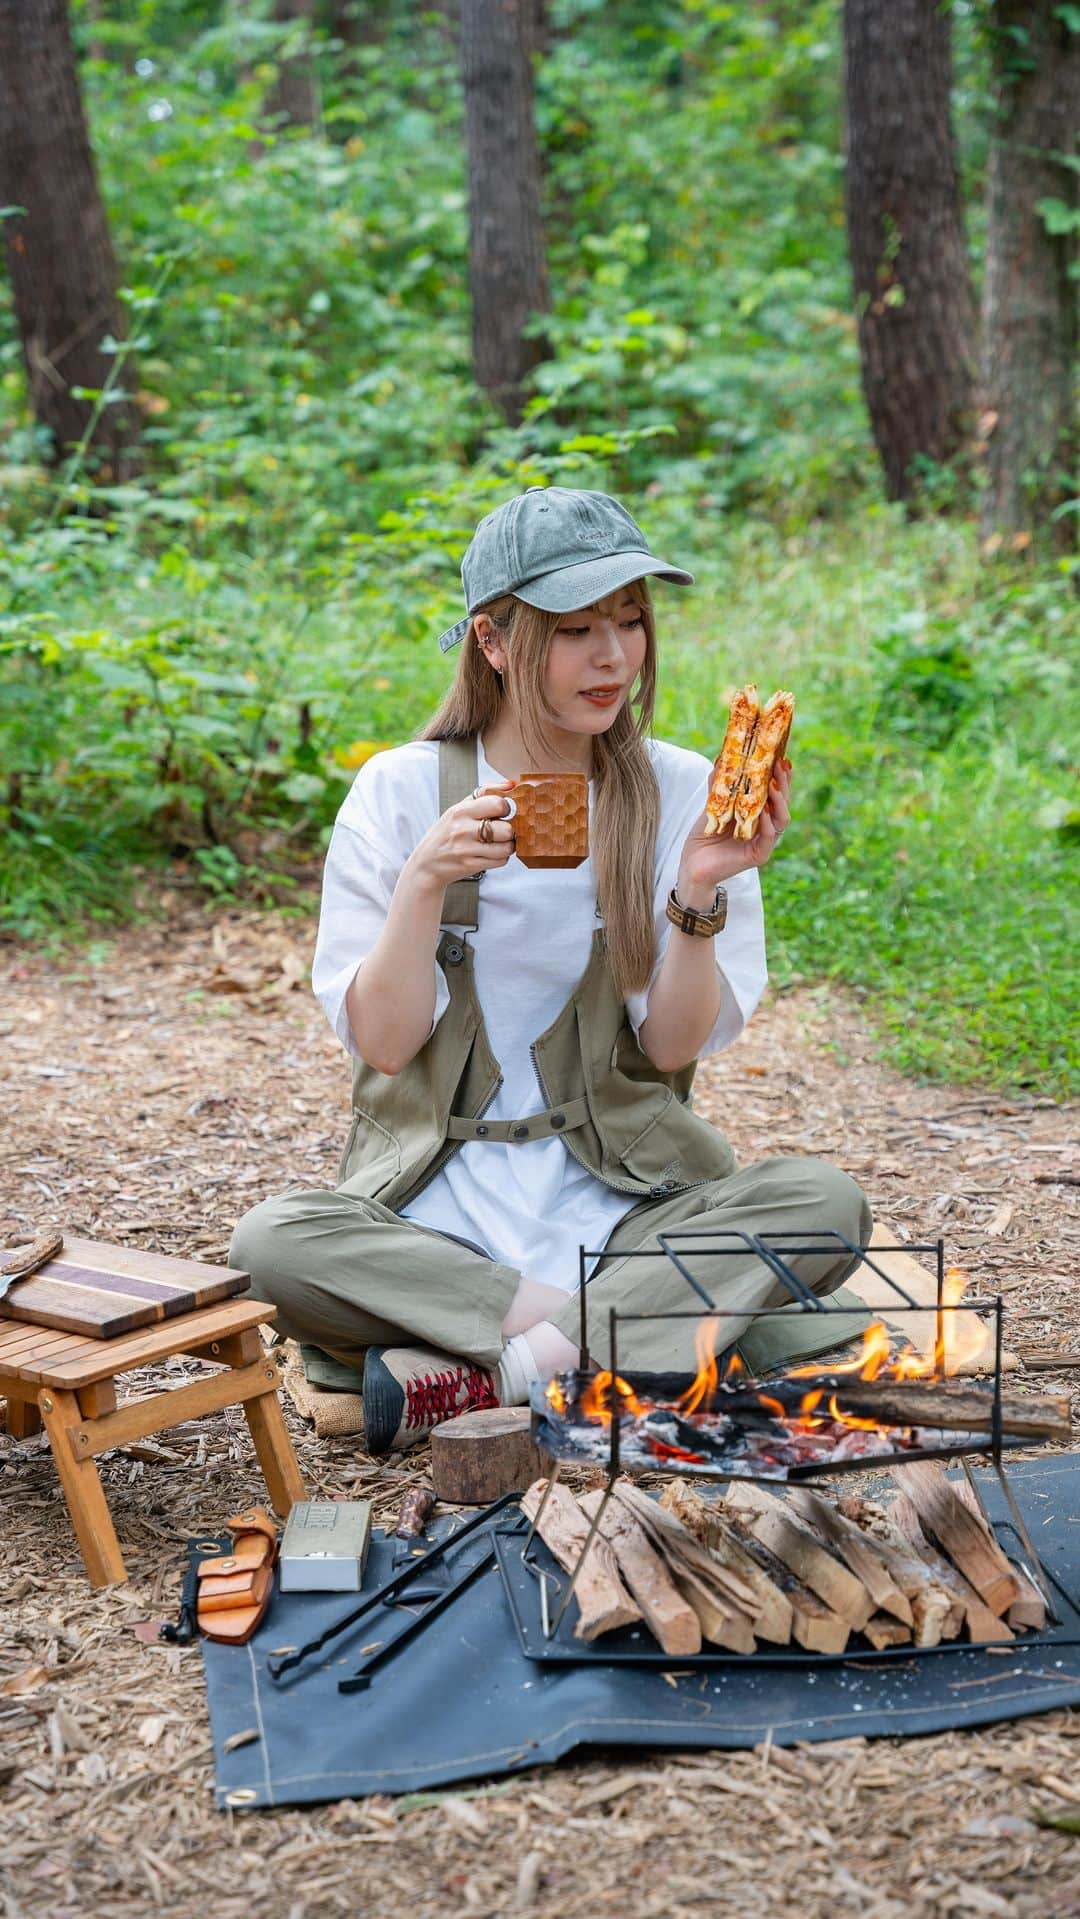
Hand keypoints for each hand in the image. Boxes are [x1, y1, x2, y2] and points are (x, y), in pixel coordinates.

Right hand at [403, 780, 516, 890]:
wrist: (427, 863)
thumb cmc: (446, 832)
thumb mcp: (459, 808)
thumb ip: (485, 793)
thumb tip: (512, 784)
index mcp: (461, 811)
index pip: (498, 804)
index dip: (506, 808)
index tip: (501, 812)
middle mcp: (463, 830)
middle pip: (507, 829)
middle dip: (510, 830)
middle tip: (503, 830)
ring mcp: (467, 850)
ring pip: (507, 847)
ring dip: (508, 845)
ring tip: (499, 842)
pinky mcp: (472, 866)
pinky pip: (501, 861)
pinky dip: (501, 857)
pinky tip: (492, 853)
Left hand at [675, 758, 791, 905]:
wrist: (692, 864)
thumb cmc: (704, 835)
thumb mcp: (712, 805)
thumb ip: (719, 786)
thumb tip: (721, 759)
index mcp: (759, 814)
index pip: (775, 793)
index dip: (781, 777)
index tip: (780, 758)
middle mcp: (766, 827)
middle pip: (783, 803)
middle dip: (783, 783)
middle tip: (779, 765)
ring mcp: (764, 842)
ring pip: (781, 820)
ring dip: (779, 801)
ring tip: (773, 785)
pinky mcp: (758, 855)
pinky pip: (768, 838)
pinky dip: (767, 824)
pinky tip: (764, 812)